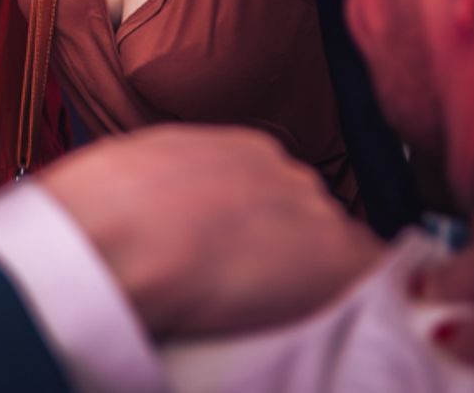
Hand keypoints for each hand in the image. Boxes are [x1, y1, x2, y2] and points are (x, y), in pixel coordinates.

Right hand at [38, 125, 381, 339]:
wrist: (117, 238)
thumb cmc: (102, 208)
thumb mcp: (136, 170)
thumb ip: (176, 182)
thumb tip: (171, 206)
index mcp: (240, 147)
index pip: (276, 191)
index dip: (262, 230)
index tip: (242, 257)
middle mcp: (289, 173)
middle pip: (313, 220)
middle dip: (291, 252)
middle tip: (252, 290)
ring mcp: (318, 215)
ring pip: (340, 252)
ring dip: (319, 281)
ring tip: (276, 314)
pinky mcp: (338, 262)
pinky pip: (371, 282)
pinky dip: (357, 303)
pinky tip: (331, 325)